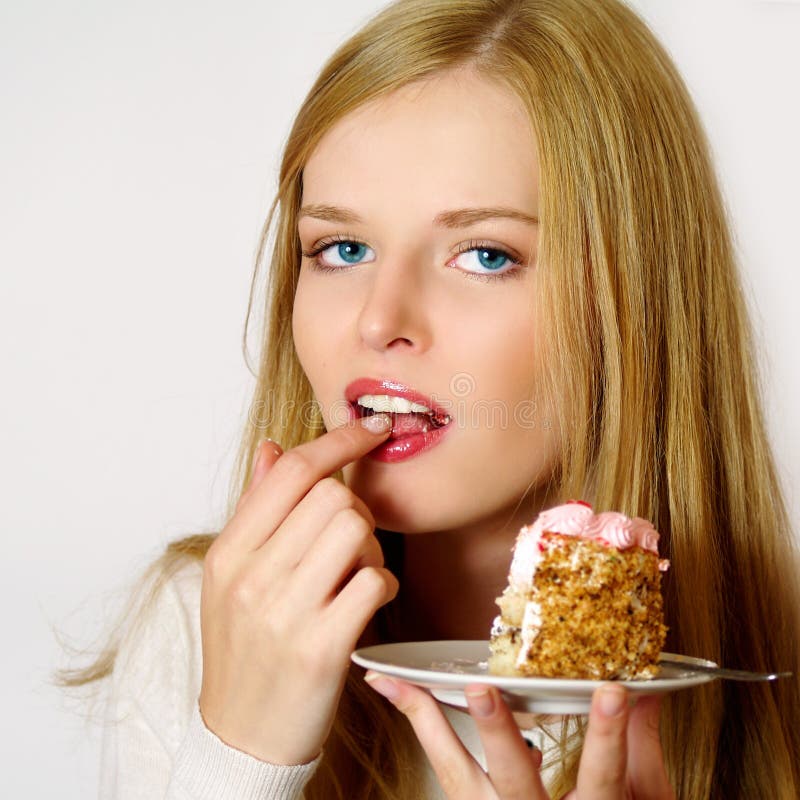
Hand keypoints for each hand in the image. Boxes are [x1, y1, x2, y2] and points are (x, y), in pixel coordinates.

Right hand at [198, 415, 398, 764]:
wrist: (242, 735)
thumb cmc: (243, 649)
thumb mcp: (231, 576)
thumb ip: (256, 509)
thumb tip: (274, 448)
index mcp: (229, 553)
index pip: (292, 471)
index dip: (339, 439)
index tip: (372, 427)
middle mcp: (252, 577)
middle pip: (334, 496)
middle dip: (357, 510)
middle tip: (351, 542)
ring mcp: (286, 613)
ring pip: (358, 531)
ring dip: (372, 549)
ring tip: (357, 574)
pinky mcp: (322, 647)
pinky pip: (376, 581)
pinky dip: (383, 584)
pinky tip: (367, 601)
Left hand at [365, 675, 674, 798]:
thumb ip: (640, 753)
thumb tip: (645, 693)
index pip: (603, 780)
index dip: (608, 737)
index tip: (615, 690)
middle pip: (513, 781)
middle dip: (499, 734)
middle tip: (480, 690)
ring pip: (455, 775)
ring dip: (428, 725)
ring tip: (394, 683)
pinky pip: (445, 772)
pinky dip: (426, 731)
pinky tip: (407, 696)